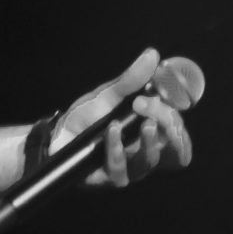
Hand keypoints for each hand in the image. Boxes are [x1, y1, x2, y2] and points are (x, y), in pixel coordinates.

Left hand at [51, 47, 197, 186]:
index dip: (175, 114)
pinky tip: (111, 131)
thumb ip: (131, 79)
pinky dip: (116, 148)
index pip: (176, 127)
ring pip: (149, 160)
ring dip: (147, 141)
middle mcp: (145, 150)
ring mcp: (130, 167)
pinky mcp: (111, 178)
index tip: (163, 95)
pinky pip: (120, 169)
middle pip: (171, 146)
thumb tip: (152, 54)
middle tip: (154, 110)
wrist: (56, 135)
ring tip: (143, 123)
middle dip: (167, 126)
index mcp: (151, 130)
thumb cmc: (86, 117)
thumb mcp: (108, 95)